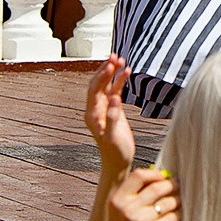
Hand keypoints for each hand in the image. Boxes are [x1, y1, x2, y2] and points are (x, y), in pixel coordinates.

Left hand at [84, 54, 136, 175]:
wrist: (118, 164)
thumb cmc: (115, 153)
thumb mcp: (114, 137)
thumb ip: (113, 117)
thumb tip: (114, 99)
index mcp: (92, 114)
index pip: (95, 89)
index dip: (102, 76)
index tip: (111, 66)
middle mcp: (96, 109)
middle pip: (99, 84)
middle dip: (106, 69)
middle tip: (115, 56)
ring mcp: (104, 109)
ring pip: (107, 85)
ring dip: (113, 73)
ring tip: (122, 60)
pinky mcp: (113, 110)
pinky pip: (115, 91)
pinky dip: (120, 81)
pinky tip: (128, 73)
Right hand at [97, 168, 179, 220]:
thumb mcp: (118, 212)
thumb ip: (133, 194)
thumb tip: (161, 176)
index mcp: (117, 200)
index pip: (139, 175)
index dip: (155, 174)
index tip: (164, 176)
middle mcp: (127, 209)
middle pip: (157, 187)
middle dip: (172, 185)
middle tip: (178, 187)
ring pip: (168, 202)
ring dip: (177, 200)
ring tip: (179, 202)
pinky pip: (172, 217)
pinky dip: (177, 215)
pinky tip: (176, 216)